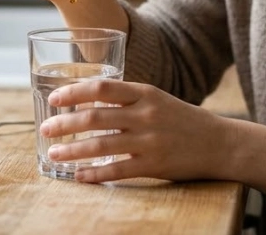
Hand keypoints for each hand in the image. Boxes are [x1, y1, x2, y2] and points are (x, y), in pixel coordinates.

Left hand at [38, 78, 233, 183]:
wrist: (220, 143)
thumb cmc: (183, 120)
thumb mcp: (157, 99)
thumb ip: (128, 100)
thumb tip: (88, 102)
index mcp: (145, 93)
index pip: (102, 88)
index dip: (74, 93)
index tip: (54, 99)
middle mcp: (146, 114)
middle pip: (95, 117)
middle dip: (65, 124)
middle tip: (45, 129)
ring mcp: (150, 141)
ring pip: (101, 145)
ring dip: (73, 150)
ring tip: (54, 153)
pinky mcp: (155, 164)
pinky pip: (117, 170)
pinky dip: (94, 173)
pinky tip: (79, 176)